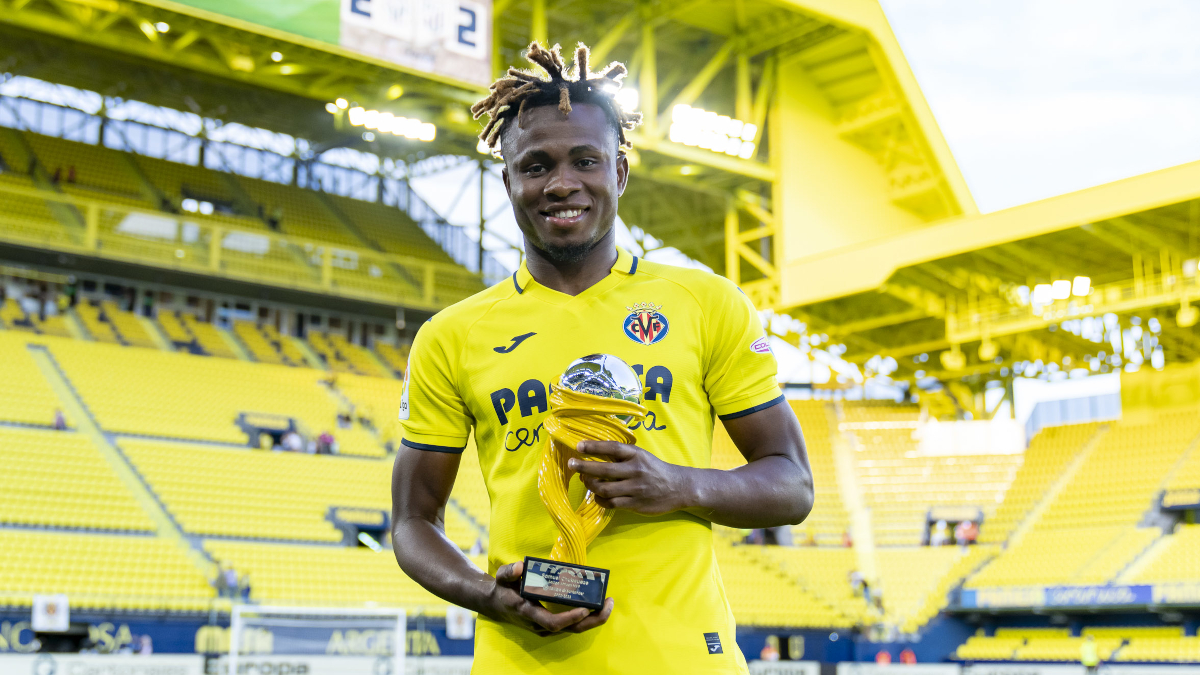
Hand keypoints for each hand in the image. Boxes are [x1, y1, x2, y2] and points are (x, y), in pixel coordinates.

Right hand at [485, 561, 613, 635]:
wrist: (496, 605)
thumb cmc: (502, 589)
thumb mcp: (501, 577)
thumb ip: (509, 572)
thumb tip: (520, 566)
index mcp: (529, 612)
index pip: (553, 623)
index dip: (570, 618)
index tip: (585, 608)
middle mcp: (540, 624)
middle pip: (571, 629)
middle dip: (592, 620)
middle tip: (609, 604)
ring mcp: (546, 627)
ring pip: (574, 629)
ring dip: (593, 619)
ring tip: (608, 603)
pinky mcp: (551, 624)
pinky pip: (572, 624)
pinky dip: (587, 616)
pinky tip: (598, 604)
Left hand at [569, 441, 695, 515]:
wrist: (678, 488)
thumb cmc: (655, 469)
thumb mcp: (642, 456)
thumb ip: (622, 455)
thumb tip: (595, 452)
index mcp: (637, 455)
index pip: (612, 448)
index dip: (594, 446)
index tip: (579, 446)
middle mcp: (635, 471)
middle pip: (604, 470)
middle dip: (584, 467)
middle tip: (572, 464)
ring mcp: (635, 489)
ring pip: (604, 489)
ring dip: (591, 484)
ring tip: (585, 480)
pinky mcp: (635, 504)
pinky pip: (611, 503)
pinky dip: (600, 499)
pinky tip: (597, 495)